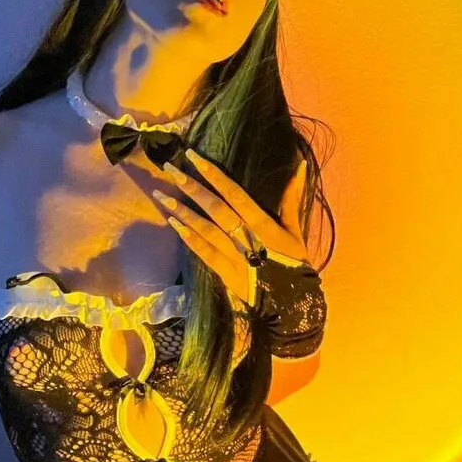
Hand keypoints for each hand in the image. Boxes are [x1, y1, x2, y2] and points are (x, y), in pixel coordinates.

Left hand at [151, 149, 309, 303]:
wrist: (293, 304)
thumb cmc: (294, 263)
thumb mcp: (296, 231)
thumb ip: (292, 199)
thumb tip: (300, 167)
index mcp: (264, 224)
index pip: (235, 194)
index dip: (215, 174)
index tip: (195, 157)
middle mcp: (246, 238)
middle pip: (215, 209)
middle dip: (192, 187)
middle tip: (170, 169)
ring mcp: (233, 256)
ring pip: (205, 229)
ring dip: (182, 211)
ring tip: (162, 195)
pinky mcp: (225, 273)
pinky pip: (203, 253)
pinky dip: (188, 237)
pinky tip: (173, 223)